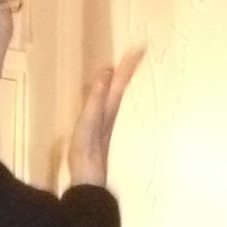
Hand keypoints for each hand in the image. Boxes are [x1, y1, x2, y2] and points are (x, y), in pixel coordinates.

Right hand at [65, 45, 143, 188]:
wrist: (89, 179)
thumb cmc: (87, 150)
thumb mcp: (89, 122)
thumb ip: (96, 98)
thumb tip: (106, 72)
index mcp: (109, 108)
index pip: (121, 81)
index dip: (129, 65)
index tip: (140, 47)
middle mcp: (111, 111)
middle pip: (122, 85)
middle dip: (128, 68)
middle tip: (137, 50)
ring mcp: (106, 120)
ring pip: (117, 93)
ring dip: (121, 78)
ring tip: (125, 66)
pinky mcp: (100, 127)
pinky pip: (108, 102)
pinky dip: (110, 91)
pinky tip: (107, 93)